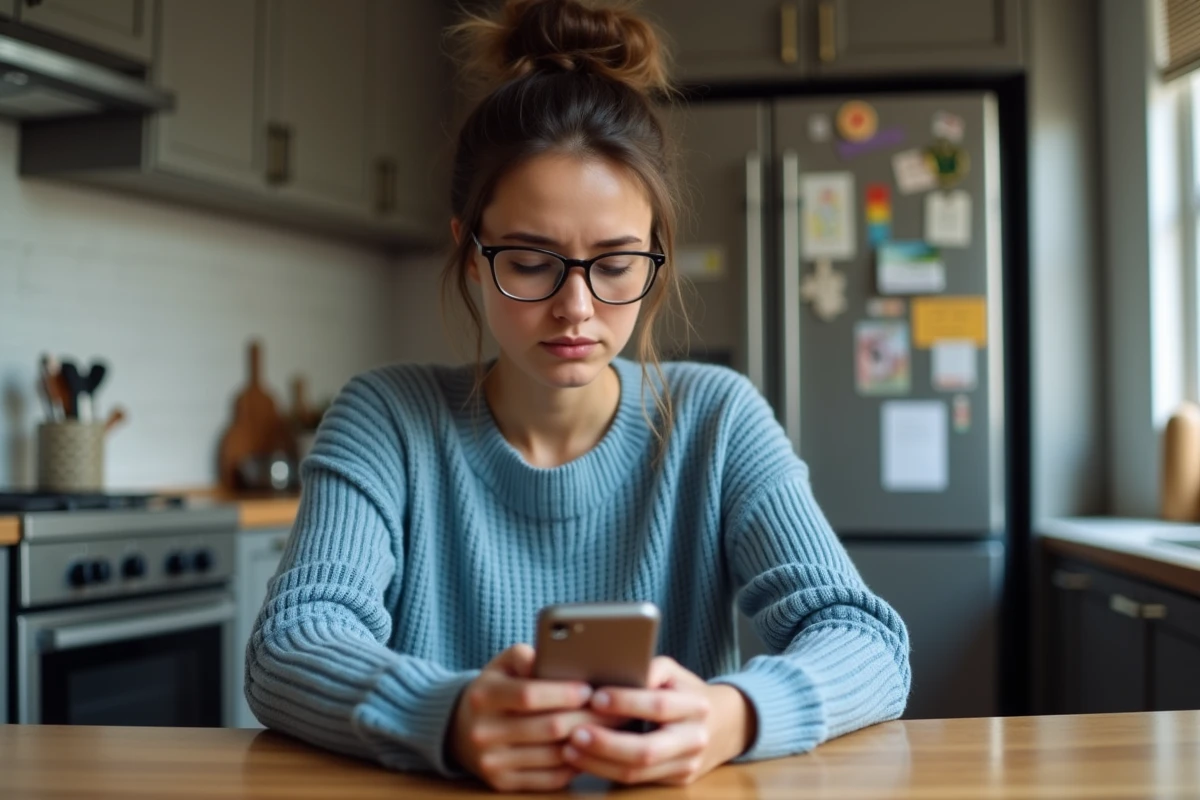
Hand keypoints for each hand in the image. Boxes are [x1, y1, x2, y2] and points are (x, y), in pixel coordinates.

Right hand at [447, 644, 626, 792]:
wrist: (461, 729)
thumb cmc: (496, 688)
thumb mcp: (502, 664)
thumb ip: (525, 655)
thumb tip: (550, 658)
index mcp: (484, 696)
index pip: (528, 695)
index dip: (562, 693)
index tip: (589, 689)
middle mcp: (483, 732)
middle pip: (548, 727)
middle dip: (588, 717)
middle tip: (617, 709)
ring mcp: (492, 763)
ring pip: (554, 755)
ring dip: (589, 742)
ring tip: (613, 729)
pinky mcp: (503, 785)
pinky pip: (550, 778)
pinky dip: (576, 764)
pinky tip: (592, 750)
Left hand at [562, 656, 756, 786]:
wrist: (723, 725)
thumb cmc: (684, 691)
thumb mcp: (673, 672)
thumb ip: (648, 669)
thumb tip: (615, 670)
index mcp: (696, 706)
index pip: (659, 705)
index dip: (626, 702)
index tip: (595, 696)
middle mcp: (694, 739)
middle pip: (646, 750)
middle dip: (606, 743)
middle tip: (574, 733)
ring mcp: (686, 766)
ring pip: (637, 772)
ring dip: (598, 762)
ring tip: (570, 748)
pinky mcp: (675, 782)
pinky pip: (635, 780)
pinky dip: (606, 770)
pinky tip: (584, 760)